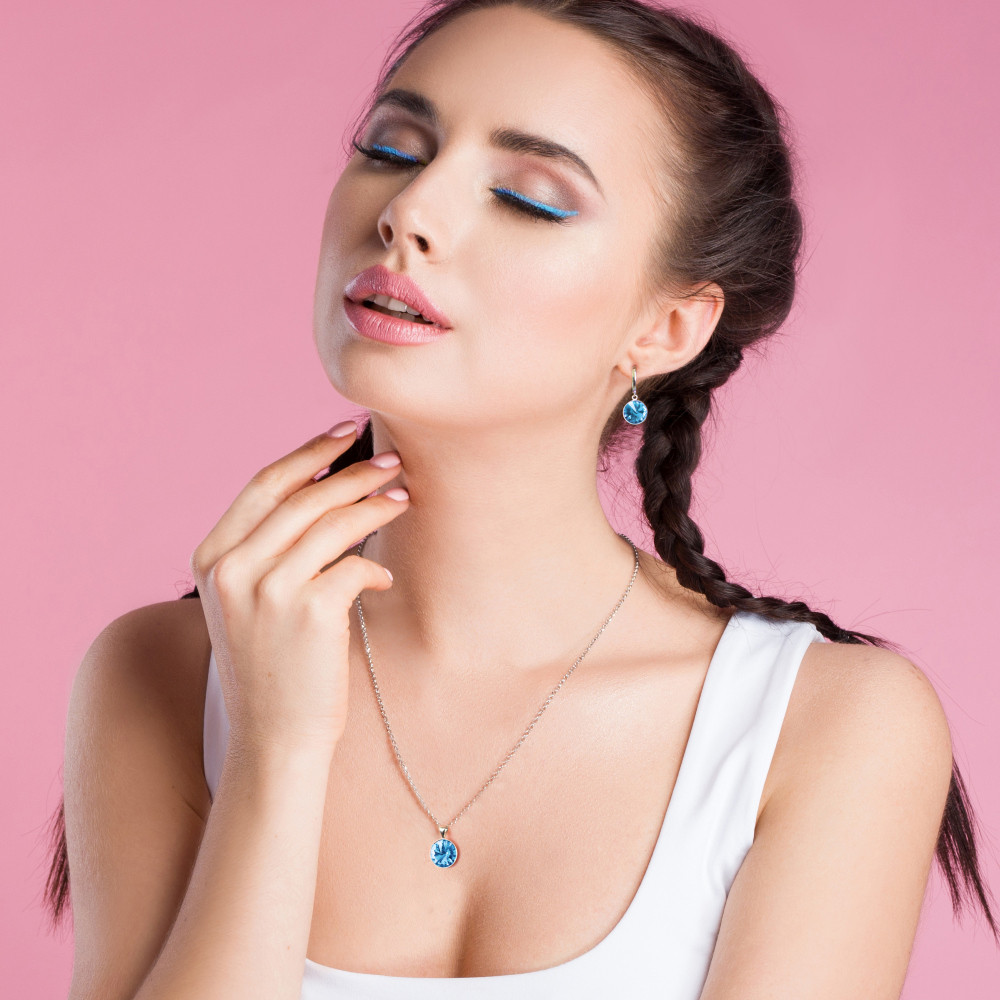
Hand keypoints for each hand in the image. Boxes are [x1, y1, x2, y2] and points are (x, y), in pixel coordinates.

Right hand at [190, 423, 407, 755]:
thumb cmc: (271, 667)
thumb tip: (326, 491)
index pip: (264, 486)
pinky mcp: (309, 612)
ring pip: (333, 524)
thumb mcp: (249, 602)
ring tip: (403, 497)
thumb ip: (269, 550)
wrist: (272, 740)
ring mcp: (268, 590)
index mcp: (212, 559)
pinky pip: (355, 566)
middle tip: (393, 461)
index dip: (308, 454)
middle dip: (353, 472)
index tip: (343, 432)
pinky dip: (375, 566)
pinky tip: (384, 579)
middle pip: (304, 498)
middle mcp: (233, 569)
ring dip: (374, 505)